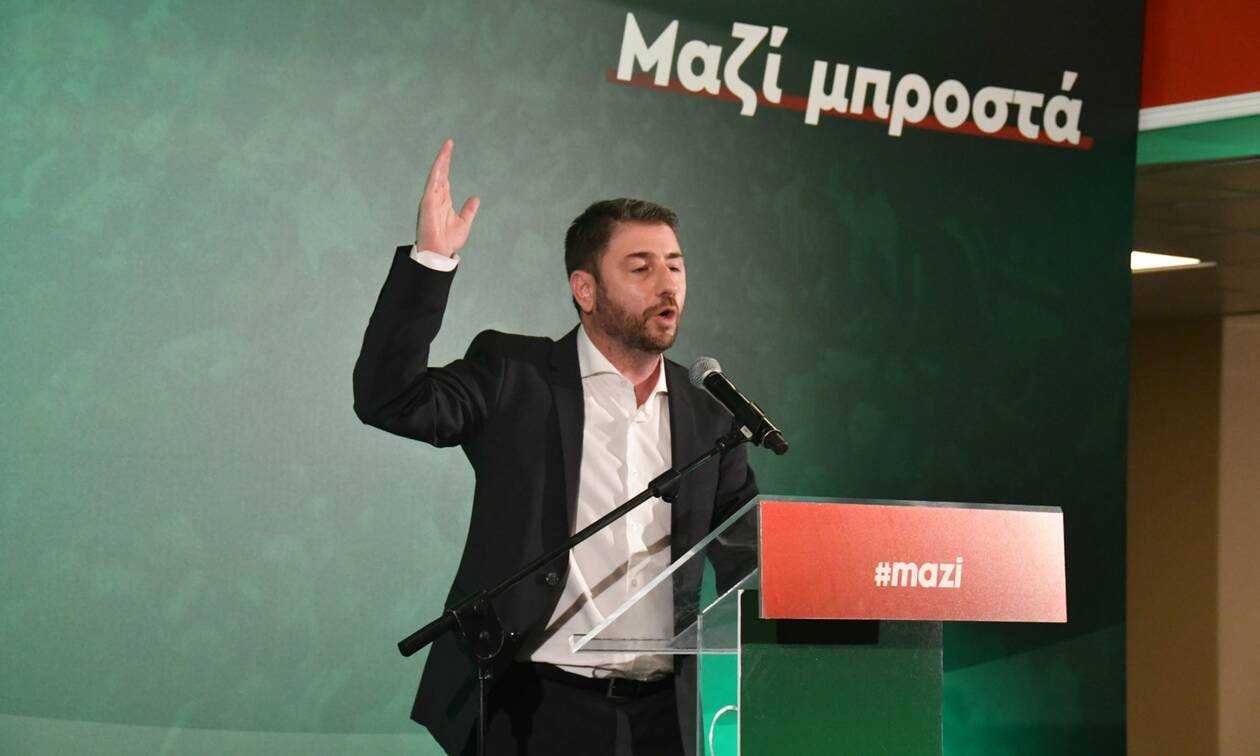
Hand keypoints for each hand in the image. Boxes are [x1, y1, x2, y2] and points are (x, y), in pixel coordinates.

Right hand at [416, 138, 479, 257]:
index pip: (445, 177)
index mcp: (443, 200)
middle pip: (440, 173)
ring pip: (435, 177)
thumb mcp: (464, 222)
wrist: (440, 253)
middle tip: (449, 143)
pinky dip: (435, 175)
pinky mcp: (427, 205)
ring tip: (446, 149)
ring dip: (440, 163)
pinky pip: (431, 187)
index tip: (450, 149)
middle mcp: (436, 197)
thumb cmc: (448, 240)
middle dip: (444, 158)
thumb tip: (475, 198)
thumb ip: (468, 210)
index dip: (447, 163)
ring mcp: (430, 200)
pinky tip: (440, 165)